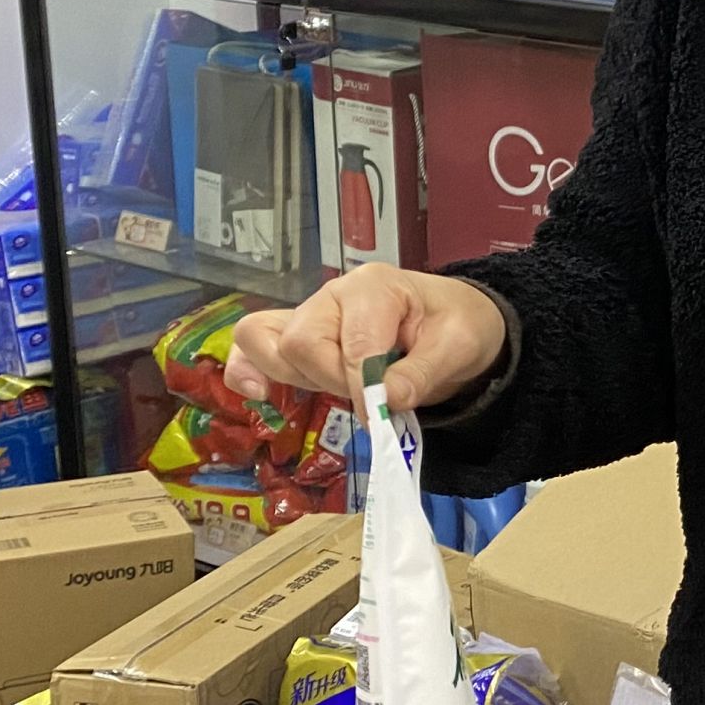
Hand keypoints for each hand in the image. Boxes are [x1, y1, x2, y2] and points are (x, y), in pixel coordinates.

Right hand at [226, 264, 507, 412]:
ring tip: (334, 391)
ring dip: (296, 379)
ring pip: (266, 343)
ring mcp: (308, 314)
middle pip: (300, 342)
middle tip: (370, 399)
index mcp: (374, 287)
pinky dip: (246, 369)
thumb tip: (385, 402)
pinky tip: (258, 394)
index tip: (380, 416)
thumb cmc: (455, 326)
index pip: (350, 343)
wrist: (451, 322)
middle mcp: (332, 295)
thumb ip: (422, 373)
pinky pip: (250, 346)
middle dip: (331, 381)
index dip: (362, 387)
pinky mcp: (293, 335)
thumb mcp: (458, 346)